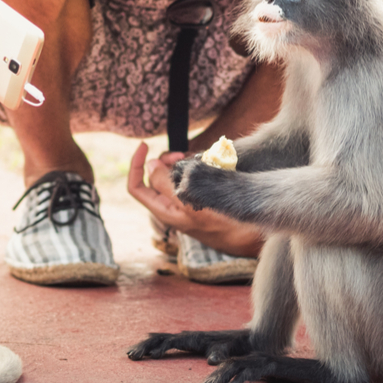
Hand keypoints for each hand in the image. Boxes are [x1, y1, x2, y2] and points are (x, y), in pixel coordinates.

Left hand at [127, 142, 262, 257]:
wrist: (246, 237)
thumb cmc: (220, 225)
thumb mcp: (189, 205)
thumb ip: (166, 185)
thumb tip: (150, 164)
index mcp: (163, 209)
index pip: (136, 187)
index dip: (135, 165)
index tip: (145, 145)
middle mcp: (171, 204)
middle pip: (155, 175)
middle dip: (164, 160)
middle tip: (180, 156)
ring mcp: (185, 199)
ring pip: (172, 173)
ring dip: (179, 162)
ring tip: (195, 159)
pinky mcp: (199, 195)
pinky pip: (188, 176)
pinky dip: (192, 165)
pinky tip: (205, 163)